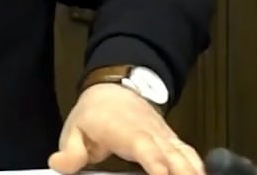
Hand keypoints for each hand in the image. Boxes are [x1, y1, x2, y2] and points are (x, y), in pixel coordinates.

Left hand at [48, 84, 203, 174]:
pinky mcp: (174, 144)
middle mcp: (152, 135)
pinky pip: (191, 157)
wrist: (116, 89)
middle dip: (182, 173)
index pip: (145, 148)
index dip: (156, 163)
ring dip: (194, 171)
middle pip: (174, 156)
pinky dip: (198, 168)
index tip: (163, 174)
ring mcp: (166, 139)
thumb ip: (70, 151)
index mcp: (126, 132)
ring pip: (187, 156)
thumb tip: (58, 165)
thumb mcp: (75, 129)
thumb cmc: (96, 114)